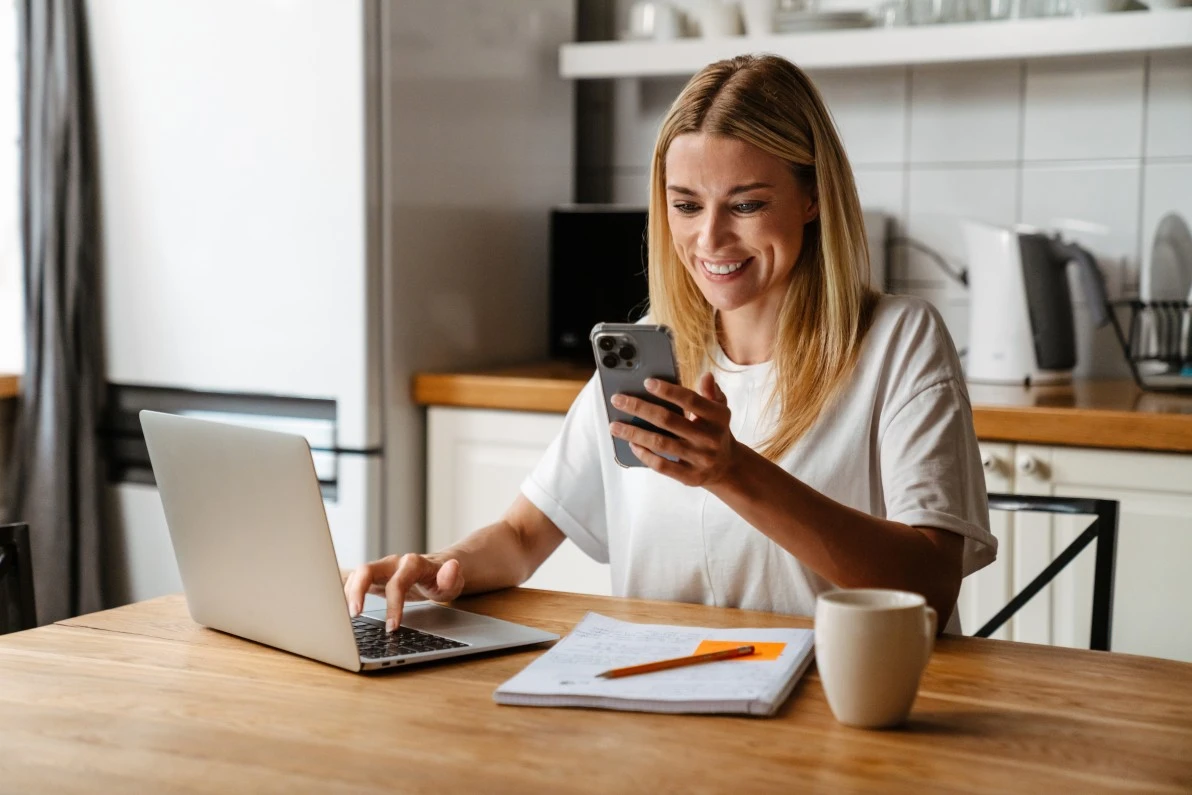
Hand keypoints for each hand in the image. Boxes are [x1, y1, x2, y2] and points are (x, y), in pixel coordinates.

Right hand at [343, 553, 464, 631]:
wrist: (437, 569)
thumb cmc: (443, 578)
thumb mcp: (453, 581)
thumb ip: (451, 577)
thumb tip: (452, 567)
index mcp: (413, 564)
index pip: (397, 582)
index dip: (393, 604)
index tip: (392, 627)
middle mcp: (393, 563)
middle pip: (366, 570)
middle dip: (357, 591)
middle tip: (354, 615)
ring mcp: (382, 569)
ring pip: (357, 575)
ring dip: (348, 594)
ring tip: (345, 618)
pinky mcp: (374, 578)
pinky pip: (356, 582)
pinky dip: (348, 595)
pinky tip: (346, 612)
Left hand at [610, 372, 739, 487]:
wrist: (727, 466)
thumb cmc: (715, 430)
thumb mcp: (719, 410)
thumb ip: (711, 393)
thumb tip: (706, 376)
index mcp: (718, 417)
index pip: (690, 400)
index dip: (668, 391)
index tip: (646, 382)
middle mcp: (709, 438)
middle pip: (668, 420)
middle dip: (640, 408)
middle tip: (618, 400)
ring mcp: (699, 459)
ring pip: (660, 443)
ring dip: (634, 433)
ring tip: (615, 425)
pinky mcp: (690, 477)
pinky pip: (662, 466)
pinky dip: (644, 454)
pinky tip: (631, 444)